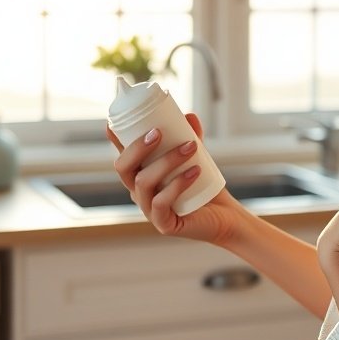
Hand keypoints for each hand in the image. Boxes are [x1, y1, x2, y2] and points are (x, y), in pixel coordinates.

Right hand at [108, 113, 246, 245]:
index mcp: (141, 176)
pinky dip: (177, 184)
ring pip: (143, 182)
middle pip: (123, 168)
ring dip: (166, 161)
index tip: (114, 122)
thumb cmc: (206, 188)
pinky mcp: (163, 224)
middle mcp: (139, 193)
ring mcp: (149, 210)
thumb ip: (192, 137)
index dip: (115, 140)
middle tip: (158, 131)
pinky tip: (194, 171)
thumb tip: (189, 115)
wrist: (224, 217)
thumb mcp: (197, 158)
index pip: (123, 155)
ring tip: (190, 147)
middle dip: (137, 147)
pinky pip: (161, 202)